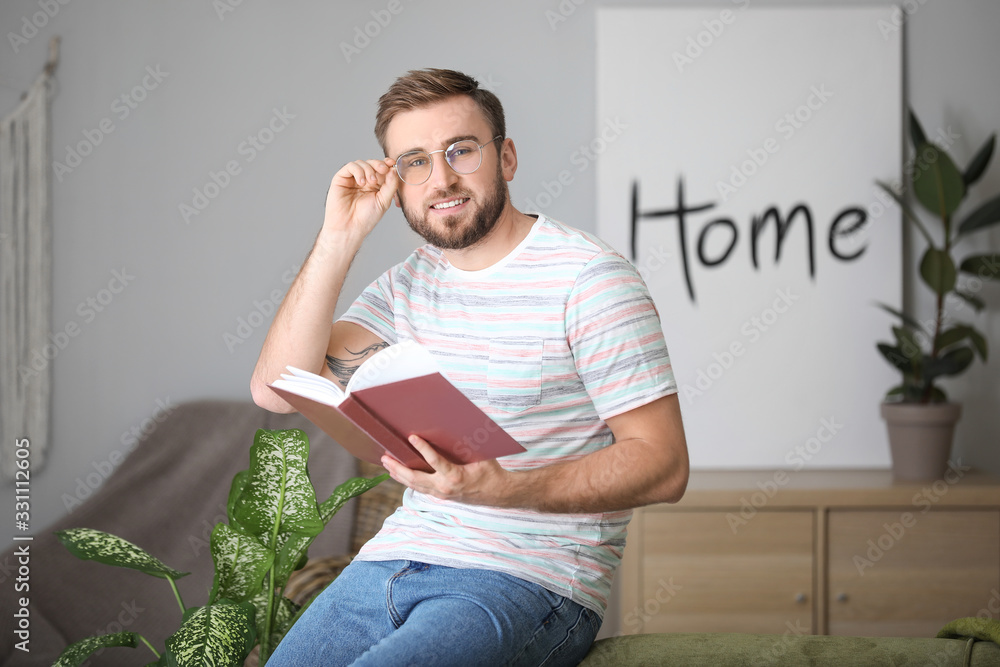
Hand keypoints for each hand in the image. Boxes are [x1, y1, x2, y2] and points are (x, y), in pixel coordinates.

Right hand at [323, 157, 398, 239]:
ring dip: (368, 169)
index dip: (387, 164)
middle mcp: (364, 181)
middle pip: (372, 163)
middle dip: (379, 164)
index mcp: (375, 186)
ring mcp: (352, 179)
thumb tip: (394, 169)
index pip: (382, 170)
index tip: (392, 164)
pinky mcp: (341, 179)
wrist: (349, 227)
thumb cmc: (366, 218)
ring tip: (370, 182)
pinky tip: (361, 182)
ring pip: (361, 163)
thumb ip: (390, 185)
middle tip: (383, 170)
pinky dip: (358, 171)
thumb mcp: (384, 201)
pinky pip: (350, 166)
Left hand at [381, 434, 513, 505]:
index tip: (411, 437)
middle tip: (385, 457)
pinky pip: (420, 488)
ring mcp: (441, 493)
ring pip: (414, 485)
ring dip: (398, 474)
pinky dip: (407, 481)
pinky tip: (399, 474)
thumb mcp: (481, 456)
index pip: (435, 461)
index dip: (422, 449)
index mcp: (455, 476)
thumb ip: (467, 444)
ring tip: (386, 464)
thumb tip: (456, 426)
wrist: (497, 493)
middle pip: (415, 478)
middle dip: (398, 467)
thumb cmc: (490, 471)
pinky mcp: (440, 495)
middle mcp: (445, 487)